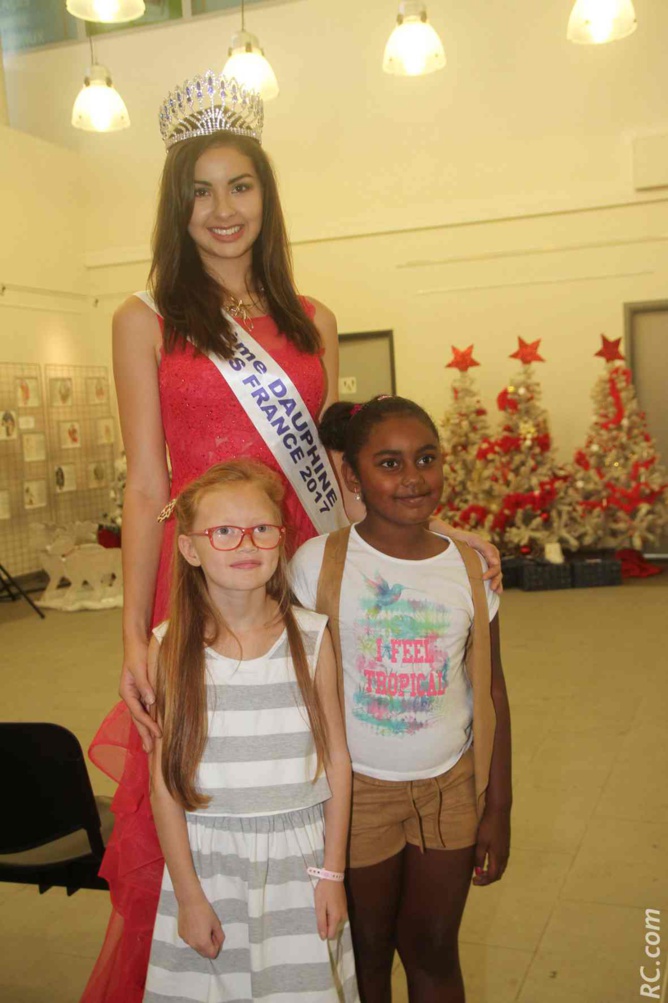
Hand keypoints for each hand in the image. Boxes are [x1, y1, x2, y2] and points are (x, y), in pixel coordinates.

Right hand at [119, 636, 160, 752]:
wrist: (137, 642)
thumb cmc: (138, 654)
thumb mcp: (140, 668)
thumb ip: (145, 685)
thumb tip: (151, 701)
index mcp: (127, 692)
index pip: (138, 713)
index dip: (148, 725)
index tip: (158, 734)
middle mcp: (130, 696)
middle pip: (137, 719)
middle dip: (144, 735)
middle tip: (150, 751)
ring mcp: (136, 694)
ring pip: (141, 716)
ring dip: (146, 730)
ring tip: (151, 745)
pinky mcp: (143, 691)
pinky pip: (146, 709)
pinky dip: (150, 719)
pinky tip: (155, 727)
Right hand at [178, 897, 224, 958]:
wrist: (190, 901)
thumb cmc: (205, 911)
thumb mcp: (216, 924)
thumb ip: (220, 937)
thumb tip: (219, 945)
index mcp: (202, 944)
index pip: (212, 955)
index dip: (217, 947)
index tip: (216, 936)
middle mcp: (192, 945)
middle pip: (203, 952)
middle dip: (209, 945)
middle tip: (211, 931)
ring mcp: (185, 940)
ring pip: (196, 946)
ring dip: (201, 941)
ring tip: (202, 926)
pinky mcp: (181, 934)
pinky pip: (190, 939)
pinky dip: (194, 936)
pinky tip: (195, 924)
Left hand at [314, 879, 347, 939]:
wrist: (333, 875)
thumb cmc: (324, 890)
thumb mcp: (319, 906)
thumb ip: (321, 922)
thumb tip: (323, 938)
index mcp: (336, 918)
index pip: (331, 935)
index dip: (324, 932)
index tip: (319, 922)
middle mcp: (343, 917)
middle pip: (333, 929)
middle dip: (326, 924)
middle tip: (321, 911)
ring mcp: (345, 911)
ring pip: (335, 923)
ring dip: (329, 918)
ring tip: (324, 907)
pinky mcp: (345, 907)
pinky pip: (338, 916)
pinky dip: (332, 914)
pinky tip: (328, 904)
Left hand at [457, 531, 502, 593]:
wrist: (451, 538)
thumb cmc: (463, 538)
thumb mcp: (474, 540)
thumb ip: (486, 548)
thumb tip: (496, 561)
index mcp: (491, 551)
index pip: (495, 565)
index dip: (492, 572)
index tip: (484, 578)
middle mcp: (490, 558)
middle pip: (497, 571)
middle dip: (496, 580)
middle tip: (492, 588)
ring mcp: (486, 563)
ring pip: (495, 575)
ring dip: (497, 583)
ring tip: (496, 592)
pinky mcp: (481, 567)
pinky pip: (489, 576)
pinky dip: (492, 582)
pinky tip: (494, 591)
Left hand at [472, 806, 510, 885]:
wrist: (499, 811)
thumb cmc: (488, 827)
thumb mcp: (481, 843)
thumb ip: (479, 858)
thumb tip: (478, 871)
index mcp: (498, 857)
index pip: (492, 876)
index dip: (483, 881)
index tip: (474, 881)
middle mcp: (504, 856)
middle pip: (498, 874)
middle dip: (487, 879)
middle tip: (476, 878)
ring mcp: (506, 850)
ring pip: (500, 868)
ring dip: (491, 873)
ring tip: (480, 872)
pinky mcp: (506, 845)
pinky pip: (501, 862)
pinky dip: (494, 866)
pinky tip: (487, 861)